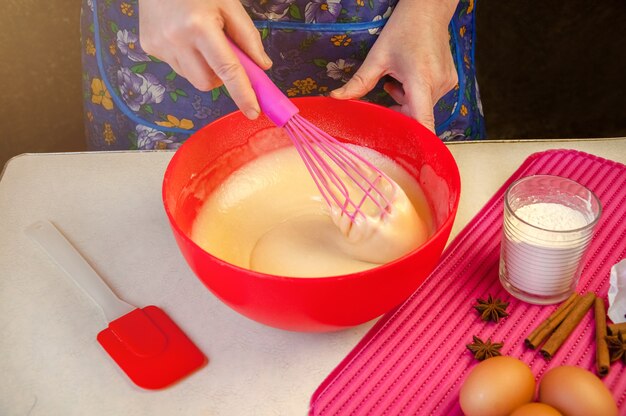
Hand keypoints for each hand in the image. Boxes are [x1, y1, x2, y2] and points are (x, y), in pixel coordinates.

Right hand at [138, 0, 271, 118]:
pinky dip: (187, 59)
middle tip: (223, 55)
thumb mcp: (229, 5)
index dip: (242, 93)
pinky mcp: (148, 47)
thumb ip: (248, 37)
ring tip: (200, 39)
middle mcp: (176, 39)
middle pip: (207, 82)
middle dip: (220, 77)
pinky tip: (183, 36)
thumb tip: (262, 67)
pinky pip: (177, 67)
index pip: (226, 69)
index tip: (252, 112)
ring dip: (203, 67)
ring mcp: (159, 45)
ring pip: (192, 78)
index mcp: (199, 26)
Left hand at [330, 0, 458, 131]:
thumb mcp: (377, 56)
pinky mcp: (450, 81)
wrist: (429, 9)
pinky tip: (406, 81)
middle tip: (382, 100)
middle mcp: (438, 85)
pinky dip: (414, 96)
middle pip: (417, 116)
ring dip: (405, 103)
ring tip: (393, 83)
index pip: (423, 122)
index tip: (405, 154)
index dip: (416, 141)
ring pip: (422, 108)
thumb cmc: (403, 29)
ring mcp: (446, 84)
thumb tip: (335, 99)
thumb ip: (358, 82)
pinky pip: (429, 99)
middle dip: (398, 114)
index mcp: (421, 80)